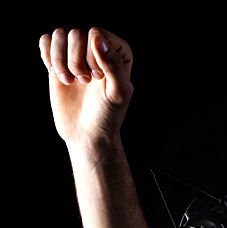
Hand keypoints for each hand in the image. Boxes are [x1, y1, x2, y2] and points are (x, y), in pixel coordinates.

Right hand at [39, 27, 133, 146]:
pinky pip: (46, 40)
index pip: (97, 33)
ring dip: (60, 60)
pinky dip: (48, 57)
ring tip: (71, 81)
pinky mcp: (58, 60)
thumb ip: (112, 64)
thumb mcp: (118, 93)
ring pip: (59, 34)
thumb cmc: (108, 114)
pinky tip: (58, 76)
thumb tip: (95, 37)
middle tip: (84, 82)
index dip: (93, 55)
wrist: (87, 131)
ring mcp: (76, 53)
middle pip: (76, 33)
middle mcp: (97, 48)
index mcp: (118, 52)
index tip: (98, 78)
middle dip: (76, 60)